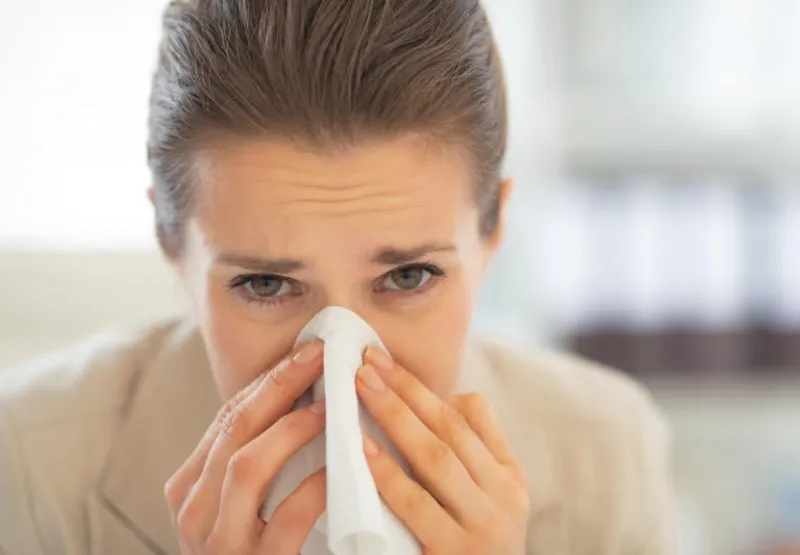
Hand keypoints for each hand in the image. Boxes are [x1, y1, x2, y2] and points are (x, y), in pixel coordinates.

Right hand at [164, 341, 326, 553]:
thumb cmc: (256, 550)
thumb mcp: (241, 502)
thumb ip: (259, 460)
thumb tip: (304, 398)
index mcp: (191, 486)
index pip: (228, 418)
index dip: (268, 381)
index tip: (306, 352)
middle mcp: (194, 511)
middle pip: (235, 430)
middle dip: (279, 387)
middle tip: (320, 358)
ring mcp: (218, 543)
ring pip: (248, 467)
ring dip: (293, 429)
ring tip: (331, 406)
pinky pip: (284, 520)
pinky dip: (314, 488)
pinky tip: (341, 469)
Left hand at [356, 348, 529, 554]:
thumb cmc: (479, 551)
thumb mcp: (494, 502)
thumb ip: (479, 451)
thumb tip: (453, 397)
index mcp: (510, 477)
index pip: (468, 416)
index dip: (421, 387)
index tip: (383, 361)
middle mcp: (503, 496)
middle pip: (449, 428)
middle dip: (405, 391)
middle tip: (365, 362)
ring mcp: (484, 526)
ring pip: (437, 457)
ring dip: (397, 417)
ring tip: (361, 388)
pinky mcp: (457, 554)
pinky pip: (419, 506)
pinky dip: (390, 475)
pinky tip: (364, 450)